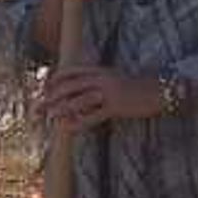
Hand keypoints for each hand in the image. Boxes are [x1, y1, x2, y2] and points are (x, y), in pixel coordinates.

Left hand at [41, 67, 166, 129]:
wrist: (160, 90)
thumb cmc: (136, 87)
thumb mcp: (114, 79)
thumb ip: (97, 82)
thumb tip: (80, 92)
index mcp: (100, 70)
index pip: (70, 72)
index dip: (54, 81)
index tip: (44, 90)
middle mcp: (102, 77)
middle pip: (69, 85)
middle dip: (50, 96)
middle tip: (37, 107)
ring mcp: (109, 91)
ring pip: (78, 99)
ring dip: (61, 108)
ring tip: (48, 117)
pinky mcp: (116, 106)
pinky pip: (93, 116)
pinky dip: (78, 122)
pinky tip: (67, 128)